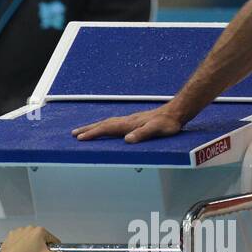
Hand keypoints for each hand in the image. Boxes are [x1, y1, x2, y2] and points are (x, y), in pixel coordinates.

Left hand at [0, 226, 76, 251]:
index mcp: (40, 231)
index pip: (52, 240)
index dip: (51, 250)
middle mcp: (30, 228)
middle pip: (41, 240)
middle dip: (41, 249)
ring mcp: (19, 231)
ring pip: (31, 240)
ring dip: (31, 248)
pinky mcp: (10, 236)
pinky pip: (20, 241)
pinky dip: (21, 247)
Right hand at [71, 104, 185, 142]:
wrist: (177, 111)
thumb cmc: (168, 123)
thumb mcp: (156, 129)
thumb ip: (142, 134)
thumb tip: (127, 139)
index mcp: (129, 124)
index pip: (107, 128)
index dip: (93, 133)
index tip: (80, 138)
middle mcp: (127, 121)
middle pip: (103, 124)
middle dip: (88, 129)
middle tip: (74, 133)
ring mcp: (130, 120)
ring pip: (108, 123)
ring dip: (95, 127)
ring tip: (85, 130)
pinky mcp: (134, 121)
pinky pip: (114, 123)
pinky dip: (105, 126)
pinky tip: (106, 128)